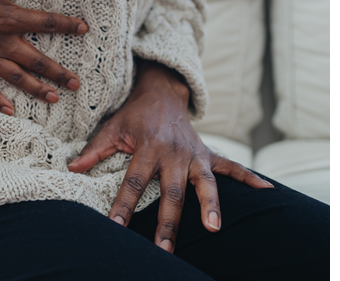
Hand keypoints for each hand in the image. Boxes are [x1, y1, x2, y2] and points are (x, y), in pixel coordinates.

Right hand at [0, 0, 87, 114]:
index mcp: (8, 17)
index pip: (46, 23)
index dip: (68, 26)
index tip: (84, 29)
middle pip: (35, 60)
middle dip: (58, 73)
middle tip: (76, 84)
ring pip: (15, 77)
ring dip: (36, 89)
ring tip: (54, 99)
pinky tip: (10, 111)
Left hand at [67, 60, 272, 252]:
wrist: (162, 90)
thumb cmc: (134, 114)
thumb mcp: (112, 127)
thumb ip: (95, 149)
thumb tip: (72, 168)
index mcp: (147, 148)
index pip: (133, 183)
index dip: (123, 206)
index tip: (115, 228)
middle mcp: (173, 153)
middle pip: (170, 192)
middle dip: (167, 222)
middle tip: (163, 249)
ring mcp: (194, 154)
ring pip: (204, 183)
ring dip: (209, 205)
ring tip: (213, 228)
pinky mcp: (207, 153)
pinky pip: (231, 166)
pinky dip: (249, 177)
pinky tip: (267, 190)